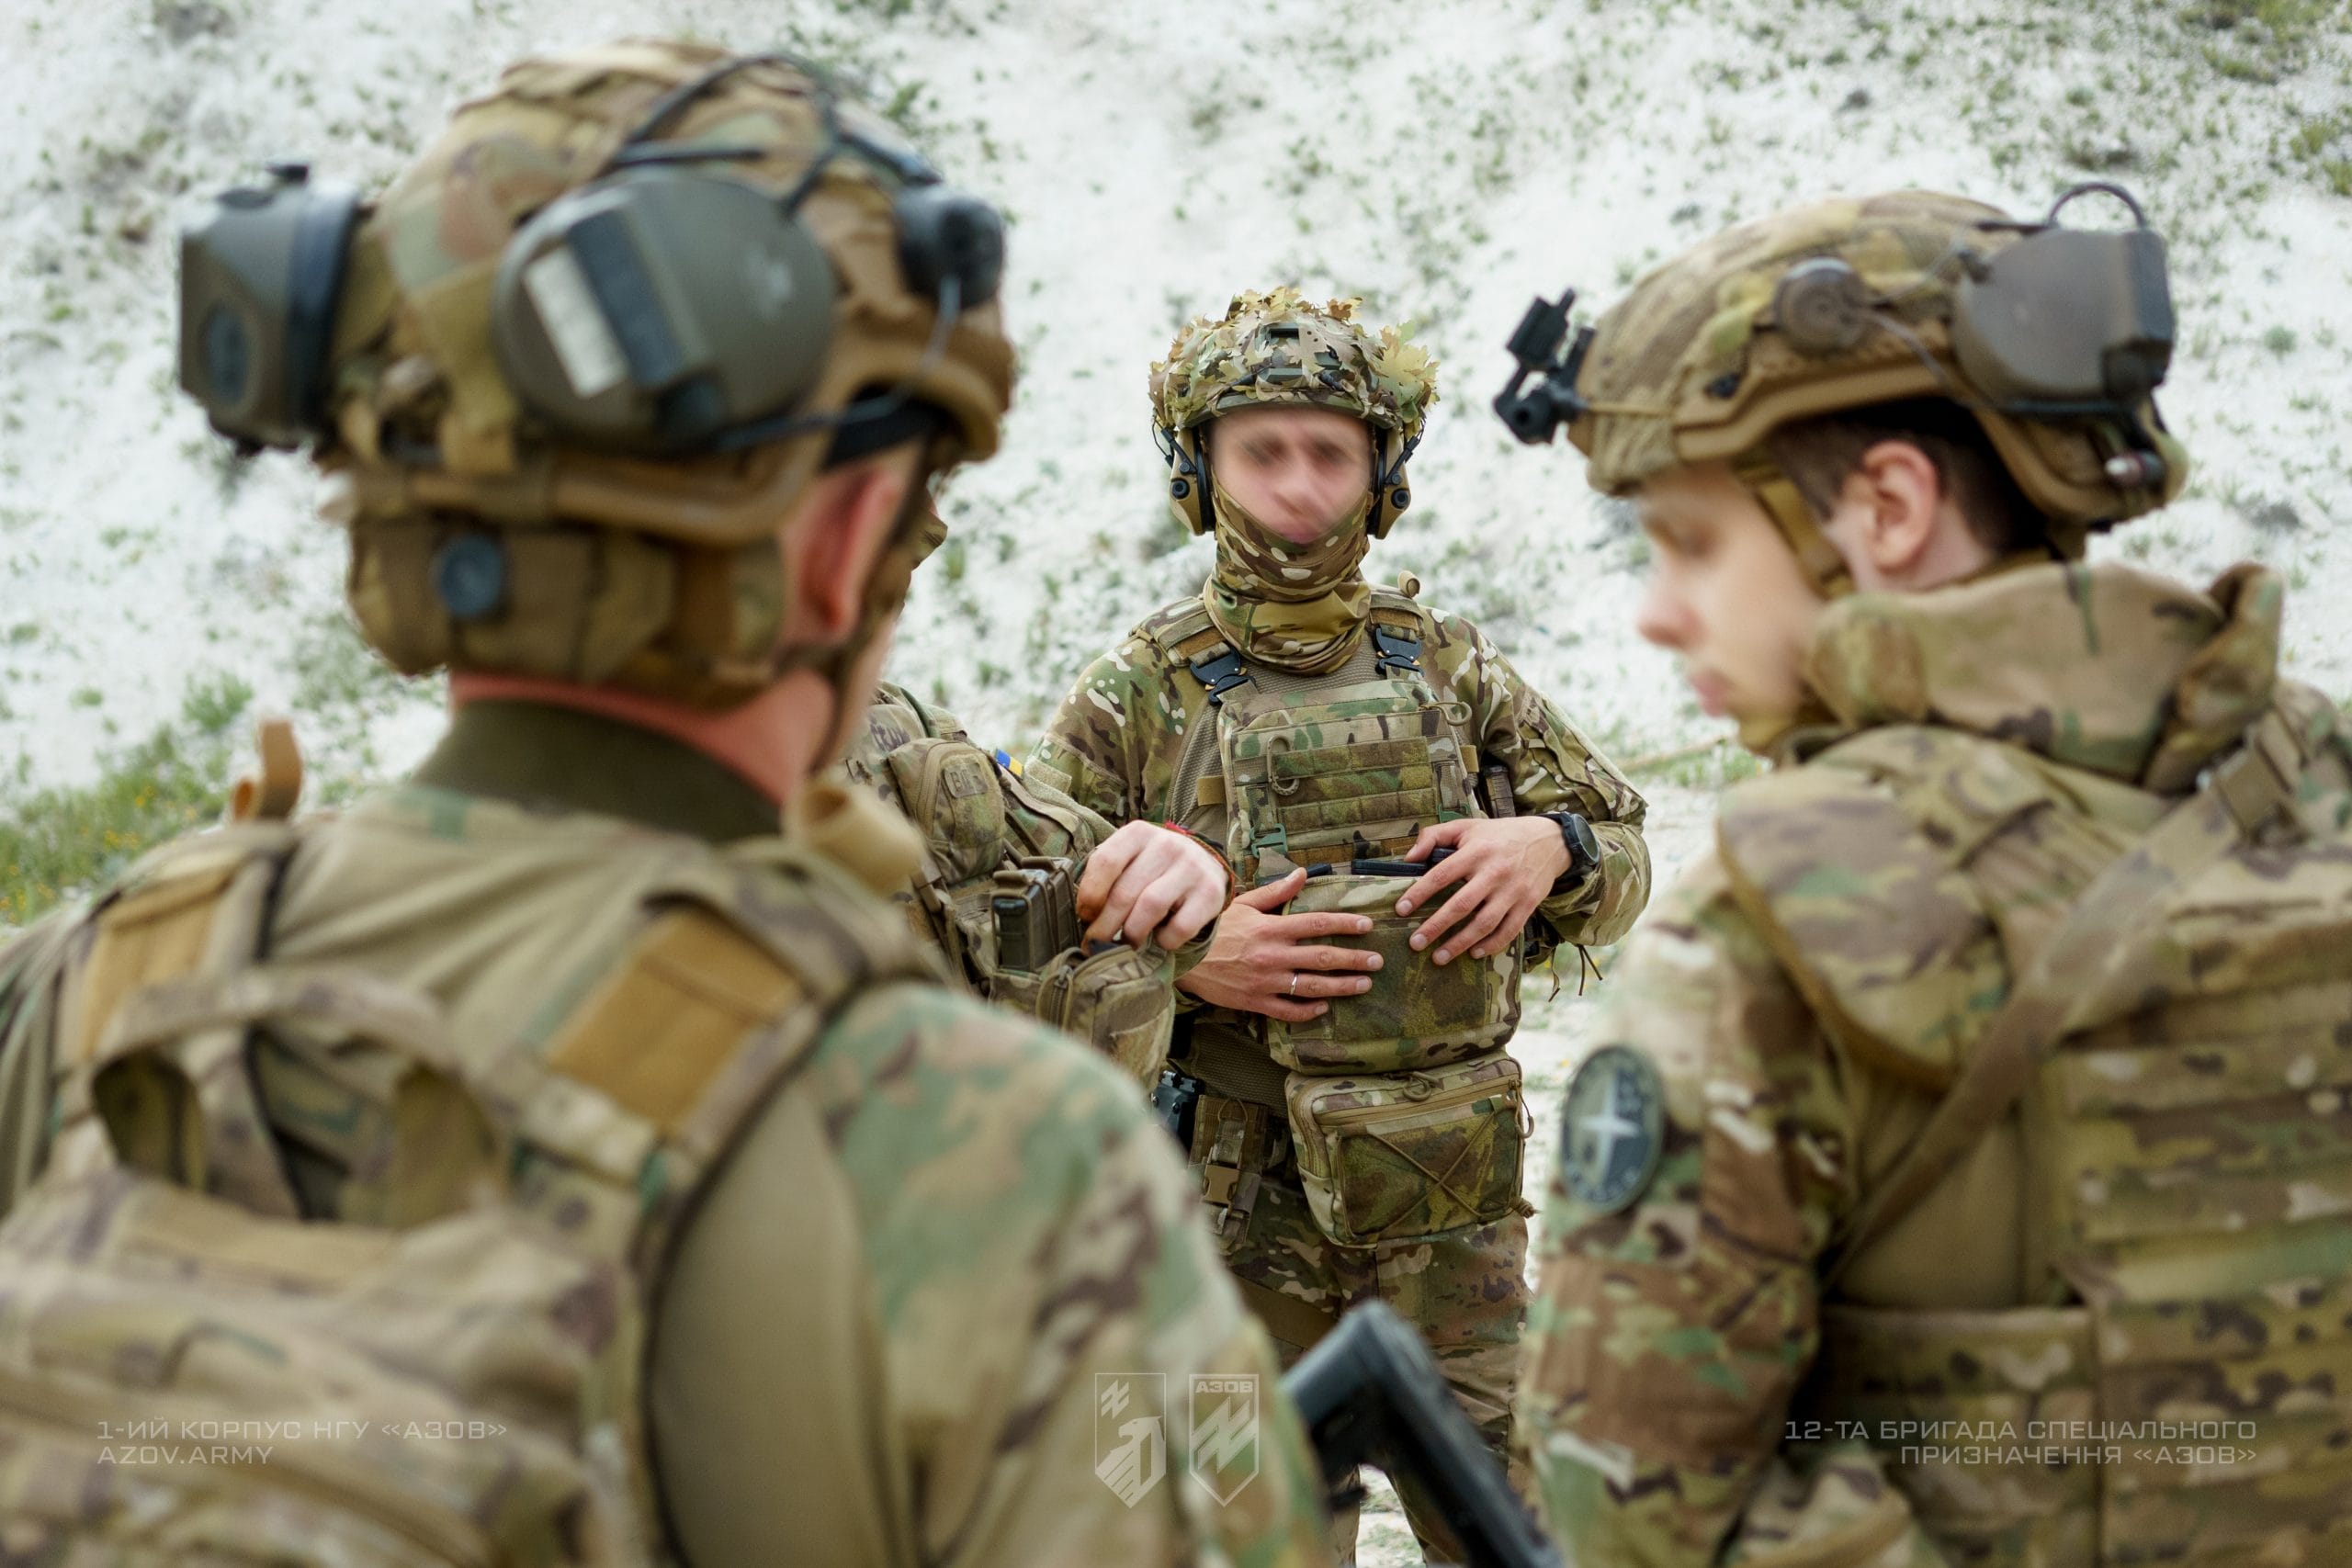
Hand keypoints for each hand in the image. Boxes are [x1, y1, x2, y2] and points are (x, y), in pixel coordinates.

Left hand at [1078, 822, 1227, 949]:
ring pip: (1151, 907)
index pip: (1106, 862)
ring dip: (1132, 933)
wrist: (1204, 863)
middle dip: (1105, 925)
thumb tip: (1085, 916)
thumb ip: (1107, 876)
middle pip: (1125, 892)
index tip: (1085, 915)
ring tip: (1126, 943)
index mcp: (1138, 833)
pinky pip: (1180, 927)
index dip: (1090, 894)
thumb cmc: (1154, 866)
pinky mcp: (1211, 894)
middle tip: (1097, 943)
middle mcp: (1166, 845)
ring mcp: (1191, 868)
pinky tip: (1160, 937)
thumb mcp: (1130, 857)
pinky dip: (1165, 940)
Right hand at [1175, 867, 1382, 1021]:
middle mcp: (1273, 955)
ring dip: (1341, 986)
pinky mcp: (1255, 1002)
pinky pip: (1288, 1010)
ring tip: (1363, 985)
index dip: (1345, 924)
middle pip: (1323, 957)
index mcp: (1272, 928)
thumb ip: (1276, 893)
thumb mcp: (1244, 904)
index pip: (1318, 923)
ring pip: (1312, 986)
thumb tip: (1302, 874)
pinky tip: (1324, 1007)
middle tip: (1377, 961)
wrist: (1182, 957)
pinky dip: (1308, 1011)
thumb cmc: (1214, 928)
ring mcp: (1266, 981)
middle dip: (1354, 959)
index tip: (1367, 926)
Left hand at [1393, 816, 1570, 965]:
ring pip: (1484, 923)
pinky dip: (1491, 945)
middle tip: (1415, 943)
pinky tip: (1474, 953)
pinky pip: (1509, 931)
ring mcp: (1513, 890)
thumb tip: (1409, 859)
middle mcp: (1495, 871)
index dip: (1419, 893)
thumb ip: (1433, 837)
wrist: (1549, 840)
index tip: (1401, 909)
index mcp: (1476, 851)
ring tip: (1439, 957)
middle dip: (1435, 926)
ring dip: (1460, 943)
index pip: (1441, 874)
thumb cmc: (1499, 835)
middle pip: (1461, 904)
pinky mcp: (1529, 904)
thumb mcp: (1466, 826)